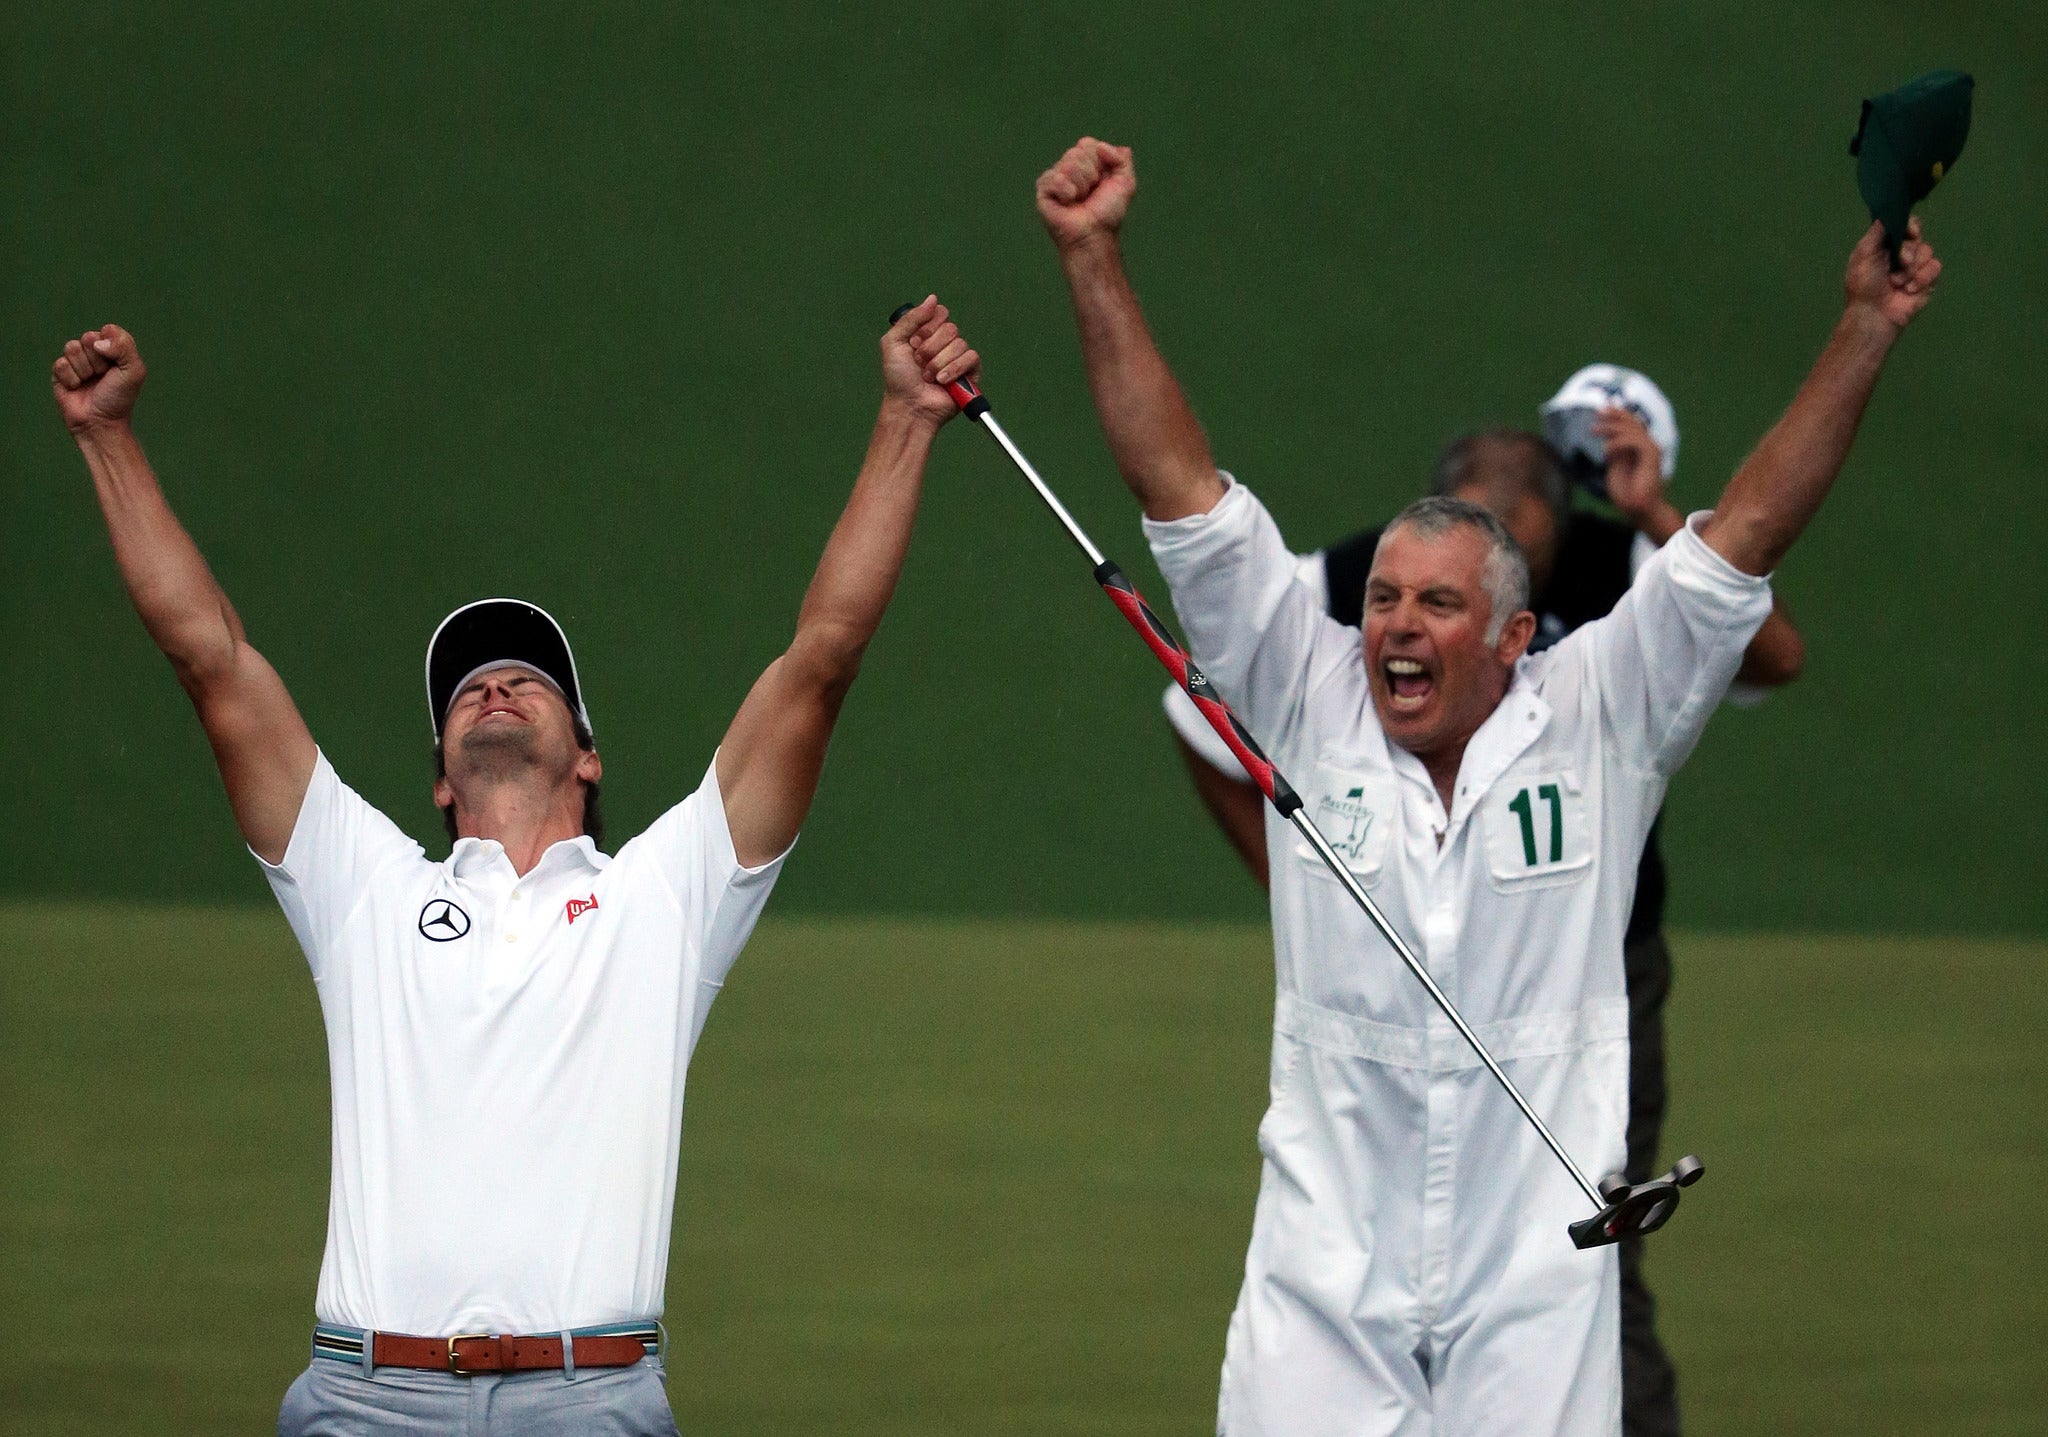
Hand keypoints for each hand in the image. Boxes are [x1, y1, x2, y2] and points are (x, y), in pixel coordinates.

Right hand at [52, 324, 146, 435]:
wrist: (100, 422)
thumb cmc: (119, 398)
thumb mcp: (134, 371)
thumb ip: (124, 347)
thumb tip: (97, 342)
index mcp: (114, 350)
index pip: (108, 330)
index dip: (112, 346)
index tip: (117, 364)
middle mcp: (95, 353)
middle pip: (88, 337)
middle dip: (98, 359)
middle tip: (103, 376)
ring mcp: (76, 362)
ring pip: (72, 347)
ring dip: (84, 369)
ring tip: (90, 382)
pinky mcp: (60, 372)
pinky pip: (61, 363)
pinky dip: (71, 378)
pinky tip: (76, 388)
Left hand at [881, 296, 979, 427]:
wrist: (908, 405)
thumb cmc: (898, 378)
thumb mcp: (893, 342)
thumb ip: (911, 318)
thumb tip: (933, 298)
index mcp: (928, 332)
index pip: (940, 313)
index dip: (927, 327)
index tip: (913, 342)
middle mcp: (944, 342)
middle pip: (950, 328)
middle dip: (930, 347)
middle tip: (919, 362)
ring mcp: (958, 357)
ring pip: (959, 344)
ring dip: (938, 362)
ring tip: (928, 377)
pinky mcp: (970, 372)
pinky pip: (971, 358)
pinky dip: (954, 370)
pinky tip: (942, 381)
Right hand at [1036, 137, 1135, 251]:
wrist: (1095, 235)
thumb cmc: (1108, 213)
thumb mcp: (1126, 182)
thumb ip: (1122, 158)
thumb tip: (1101, 146)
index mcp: (1086, 163)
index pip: (1087, 143)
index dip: (1098, 161)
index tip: (1102, 181)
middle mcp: (1068, 168)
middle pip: (1076, 152)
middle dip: (1090, 174)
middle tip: (1090, 193)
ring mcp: (1054, 179)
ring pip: (1067, 164)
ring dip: (1081, 185)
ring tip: (1080, 200)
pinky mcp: (1043, 191)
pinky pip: (1054, 178)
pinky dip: (1066, 191)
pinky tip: (1067, 203)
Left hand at [1592, 408, 1677, 534]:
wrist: (1638, 509)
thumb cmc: (1627, 493)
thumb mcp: (1616, 467)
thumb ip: (1615, 452)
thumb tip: (1608, 438)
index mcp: (1640, 448)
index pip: (1631, 425)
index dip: (1618, 415)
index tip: (1601, 411)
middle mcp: (1648, 446)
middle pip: (1634, 422)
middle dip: (1615, 414)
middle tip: (1598, 412)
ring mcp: (1652, 450)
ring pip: (1633, 429)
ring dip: (1611, 427)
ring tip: (1594, 431)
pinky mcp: (1652, 457)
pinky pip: (1635, 441)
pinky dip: (1618, 442)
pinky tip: (1605, 451)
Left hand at [1844, 218, 1941, 331]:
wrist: (1874, 314)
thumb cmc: (1863, 285)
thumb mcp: (1863, 255)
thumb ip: (1875, 233)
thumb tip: (1886, 213)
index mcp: (1886, 245)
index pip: (1905, 225)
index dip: (1910, 226)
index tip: (1910, 232)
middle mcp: (1901, 253)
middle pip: (1917, 237)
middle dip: (1908, 250)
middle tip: (1899, 262)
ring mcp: (1915, 267)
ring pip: (1928, 251)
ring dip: (1912, 268)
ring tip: (1897, 282)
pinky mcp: (1927, 280)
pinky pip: (1935, 267)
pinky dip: (1922, 278)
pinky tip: (1909, 289)